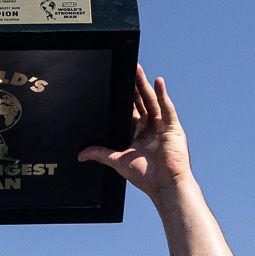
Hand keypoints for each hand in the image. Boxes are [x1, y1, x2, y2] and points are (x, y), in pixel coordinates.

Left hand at [80, 66, 193, 204]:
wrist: (165, 186)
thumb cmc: (145, 177)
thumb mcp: (118, 161)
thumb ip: (100, 154)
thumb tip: (81, 155)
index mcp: (137, 134)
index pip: (130, 111)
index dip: (124, 98)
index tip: (117, 84)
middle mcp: (150, 128)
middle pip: (141, 102)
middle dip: (135, 87)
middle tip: (129, 69)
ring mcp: (162, 126)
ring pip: (152, 101)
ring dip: (145, 86)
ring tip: (139, 70)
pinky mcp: (173, 127)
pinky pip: (167, 108)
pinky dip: (163, 95)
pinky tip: (158, 82)